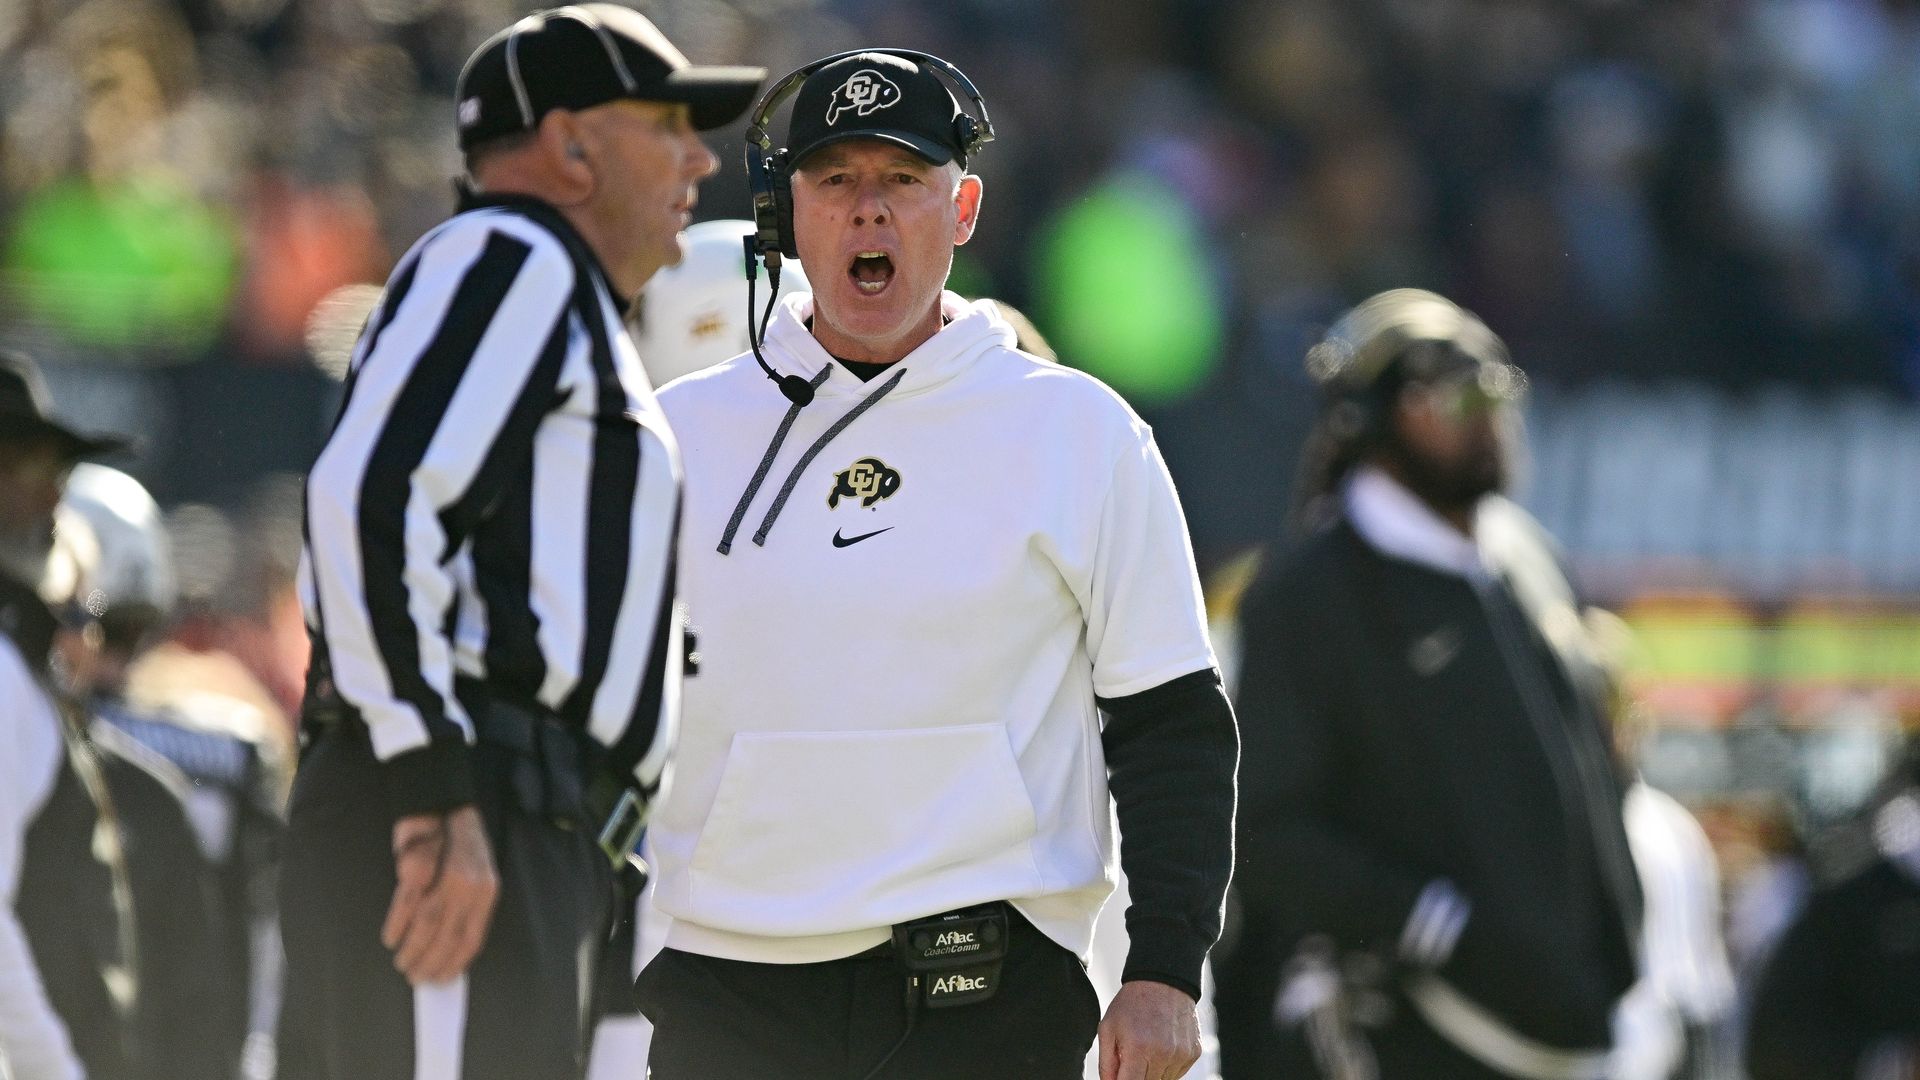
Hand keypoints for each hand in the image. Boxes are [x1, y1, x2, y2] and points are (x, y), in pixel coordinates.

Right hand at [381, 806, 498, 984]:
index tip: (442, 980)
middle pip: (449, 935)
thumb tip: (450, 952)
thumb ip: (465, 910)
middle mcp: (470, 887)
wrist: (440, 807)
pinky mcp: (420, 867)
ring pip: (428, 924)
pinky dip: (397, 925)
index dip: (456, 963)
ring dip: (413, 950)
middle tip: (416, 978)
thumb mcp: (472, 879)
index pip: (473, 937)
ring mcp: (446, 876)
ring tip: (403, 965)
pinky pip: (407, 903)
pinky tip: (391, 940)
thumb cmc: (454, 847)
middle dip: (431, 962)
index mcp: (486, 892)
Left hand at [1098, 979, 1199, 1079]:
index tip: (1121, 1076)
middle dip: (1136, 1077)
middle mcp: (1162, 1054)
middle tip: (1132, 1059)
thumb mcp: (1108, 1029)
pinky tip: (1160, 1048)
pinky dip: (1166, 1067)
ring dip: (1152, 1073)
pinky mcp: (1193, 1053)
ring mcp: (1180, 1055)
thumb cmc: (1132, 1004)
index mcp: (1138, 1049)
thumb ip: (1106, 1063)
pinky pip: (1177, 1073)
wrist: (1162, 981)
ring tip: (1146, 1051)